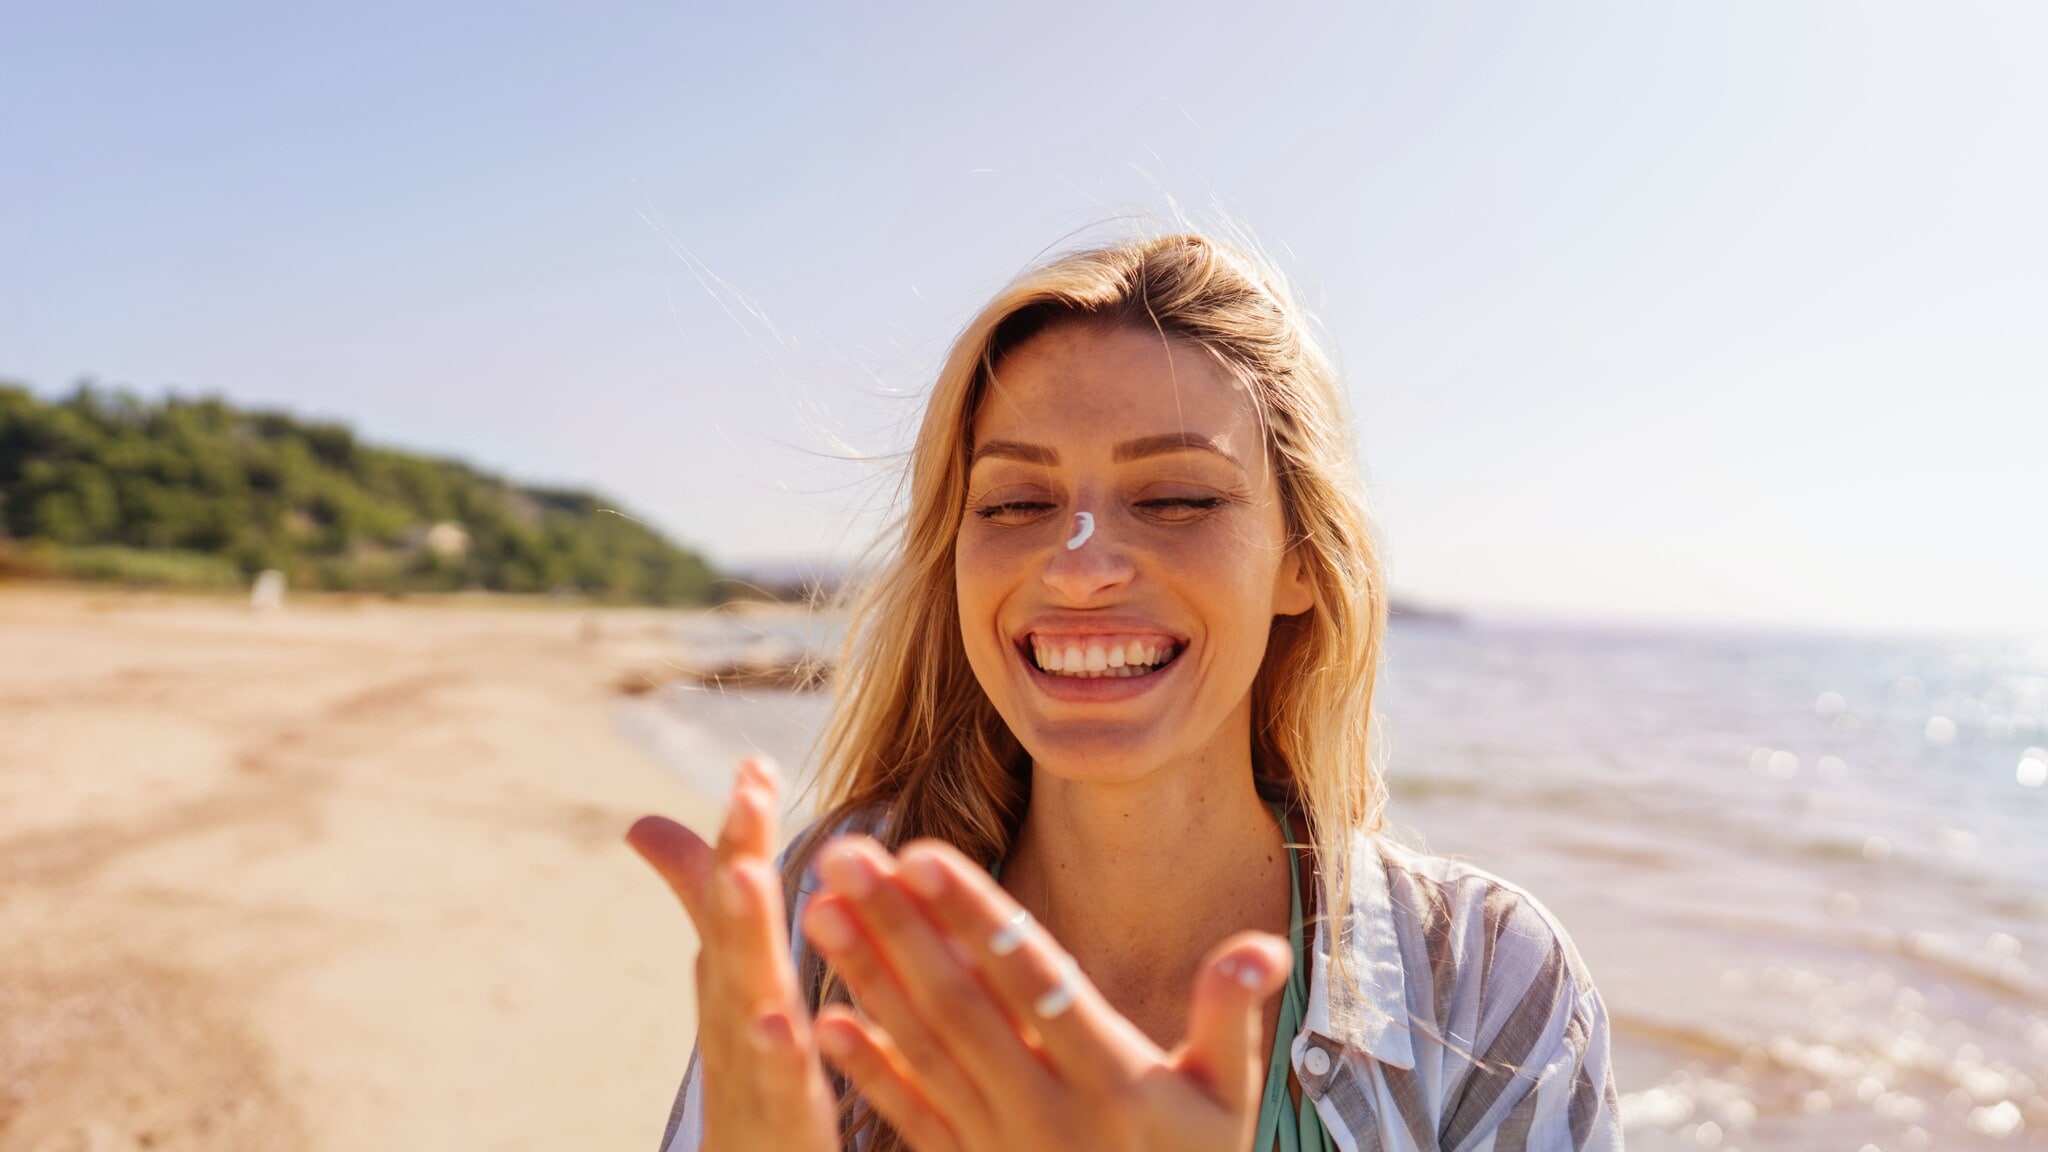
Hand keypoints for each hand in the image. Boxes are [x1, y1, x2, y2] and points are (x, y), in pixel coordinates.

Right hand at [626, 758, 838, 1151]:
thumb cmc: (748, 1077)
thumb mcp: (729, 980)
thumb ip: (704, 903)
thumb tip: (644, 824)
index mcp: (736, 972)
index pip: (734, 890)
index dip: (742, 830)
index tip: (755, 763)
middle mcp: (734, 1009)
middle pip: (733, 924)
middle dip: (739, 854)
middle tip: (749, 789)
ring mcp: (751, 1064)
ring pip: (746, 990)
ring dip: (744, 933)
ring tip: (746, 875)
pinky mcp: (782, 1116)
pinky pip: (779, 1081)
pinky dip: (776, 1049)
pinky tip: (780, 1018)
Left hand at [798, 836, 1291, 1151]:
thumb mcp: (1230, 1099)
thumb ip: (1232, 1017)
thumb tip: (1262, 947)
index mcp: (1110, 1076)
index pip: (1031, 978)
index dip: (975, 914)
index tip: (923, 852)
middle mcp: (1045, 1109)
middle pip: (958, 1003)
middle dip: (897, 924)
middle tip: (842, 854)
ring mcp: (1000, 1145)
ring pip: (923, 1050)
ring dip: (867, 977)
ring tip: (819, 909)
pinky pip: (912, 1119)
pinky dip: (866, 1071)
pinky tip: (823, 1022)